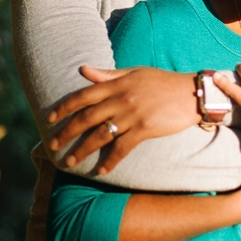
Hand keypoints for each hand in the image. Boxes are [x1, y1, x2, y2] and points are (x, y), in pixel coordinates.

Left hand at [47, 65, 197, 173]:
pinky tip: (101, 171)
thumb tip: (82, 69)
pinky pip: (122, 147)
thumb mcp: (134, 72)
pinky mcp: (145, 128)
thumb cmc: (162, 82)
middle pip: (86, 117)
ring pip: (100, 134)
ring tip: (69, 161)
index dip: (63, 107)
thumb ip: (107, 75)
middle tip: (52, 145)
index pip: (83, 95)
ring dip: (82, 149)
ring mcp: (132, 114)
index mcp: (116, 83)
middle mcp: (121, 98)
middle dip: (66, 131)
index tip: (49, 119)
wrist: (191, 92)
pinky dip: (110, 160)